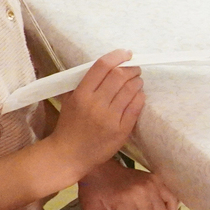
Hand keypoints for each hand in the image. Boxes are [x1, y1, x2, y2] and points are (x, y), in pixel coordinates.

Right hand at [46, 50, 143, 179]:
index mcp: (81, 94)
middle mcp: (96, 104)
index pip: (102, 66)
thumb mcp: (70, 100)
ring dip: (137, 81)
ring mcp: (110, 118)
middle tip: (134, 69)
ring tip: (137, 81)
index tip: (126, 53)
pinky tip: (138, 95)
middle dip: (131, 68)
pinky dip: (140, 97)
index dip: (117, 56)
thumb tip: (107, 65)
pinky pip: (136, 106)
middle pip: (120, 76)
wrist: (69, 155)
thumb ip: (84, 83)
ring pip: (131, 89)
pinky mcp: (121, 130)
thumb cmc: (69, 125)